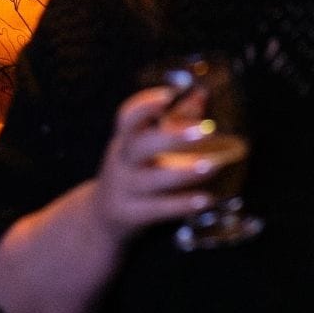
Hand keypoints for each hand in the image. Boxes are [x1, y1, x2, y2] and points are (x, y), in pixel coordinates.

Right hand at [91, 85, 219, 244]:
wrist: (100, 218)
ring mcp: (123, 189)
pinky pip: (156, 209)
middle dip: (172, 138)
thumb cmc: (133, 174)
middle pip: (139, 146)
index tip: (170, 95)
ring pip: (151, 180)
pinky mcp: (130, 214)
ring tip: (213, 166)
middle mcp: (120, 162)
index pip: (126, 117)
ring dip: (184, 173)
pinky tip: (206, 199)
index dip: (145, 104)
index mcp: (124, 140)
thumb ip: (173, 122)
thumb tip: (202, 94)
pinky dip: (181, 204)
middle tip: (205, 131)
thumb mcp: (144, 149)